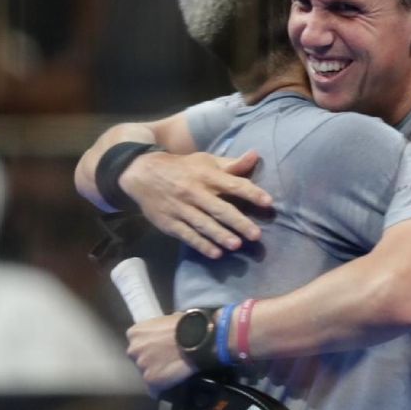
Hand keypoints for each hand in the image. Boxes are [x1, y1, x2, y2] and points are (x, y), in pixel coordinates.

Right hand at [120, 150, 272, 258]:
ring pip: (204, 224)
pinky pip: (187, 235)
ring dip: (220, 235)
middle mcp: (194, 191)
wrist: (142, 173)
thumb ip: (231, 164)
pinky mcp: (169, 222)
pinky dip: (201, 245)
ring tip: (237, 245)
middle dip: (239, 222)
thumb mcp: (205, 161)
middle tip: (256, 235)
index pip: (233, 184)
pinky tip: (215, 254)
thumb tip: (255, 155)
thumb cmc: (182, 168)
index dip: (252, 193)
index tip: (268, 202)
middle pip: (220, 208)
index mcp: (206, 175)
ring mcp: (181, 208)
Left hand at [126, 312, 193, 395]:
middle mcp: (134, 349)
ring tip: (173, 371)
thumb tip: (165, 333)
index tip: (160, 348)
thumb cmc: (186, 326)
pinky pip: (154, 390)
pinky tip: (172, 383)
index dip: (150, 347)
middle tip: (167, 360)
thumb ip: (159, 329)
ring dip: (158, 374)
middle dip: (151, 360)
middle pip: (140, 359)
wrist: (198, 338)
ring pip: (147, 375)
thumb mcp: (167, 320)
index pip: (137, 344)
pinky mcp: (151, 380)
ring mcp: (141, 366)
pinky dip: (162, 389)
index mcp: (135, 333)